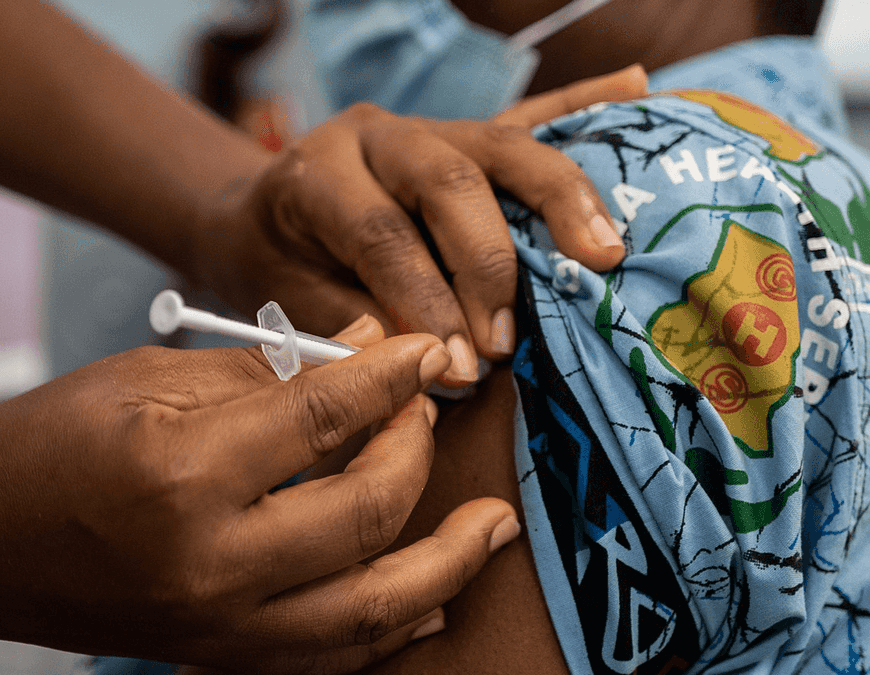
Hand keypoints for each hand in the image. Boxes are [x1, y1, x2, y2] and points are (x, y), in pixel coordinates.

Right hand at [0, 323, 517, 674]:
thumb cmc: (42, 441)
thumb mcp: (145, 378)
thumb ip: (263, 372)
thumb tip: (363, 356)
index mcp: (185, 474)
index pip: (326, 419)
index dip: (390, 377)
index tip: (424, 350)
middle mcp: (211, 561)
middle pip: (365, 514)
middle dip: (416, 455)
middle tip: (431, 410)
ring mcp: (216, 621)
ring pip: (369, 608)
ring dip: (445, 564)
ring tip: (492, 526)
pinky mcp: (214, 649)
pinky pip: (328, 654)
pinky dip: (389, 626)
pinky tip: (430, 596)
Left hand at [193, 65, 646, 385]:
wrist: (259, 216)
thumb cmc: (275, 264)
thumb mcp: (289, 299)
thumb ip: (355, 322)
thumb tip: (429, 362)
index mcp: (319, 173)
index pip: (382, 234)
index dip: (425, 303)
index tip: (461, 369)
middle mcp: (377, 135)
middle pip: (451, 182)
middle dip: (488, 268)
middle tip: (508, 342)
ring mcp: (427, 126)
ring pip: (502, 147)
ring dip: (559, 200)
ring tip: (604, 253)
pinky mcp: (462, 134)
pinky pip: (528, 115)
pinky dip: (583, 101)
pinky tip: (635, 84)